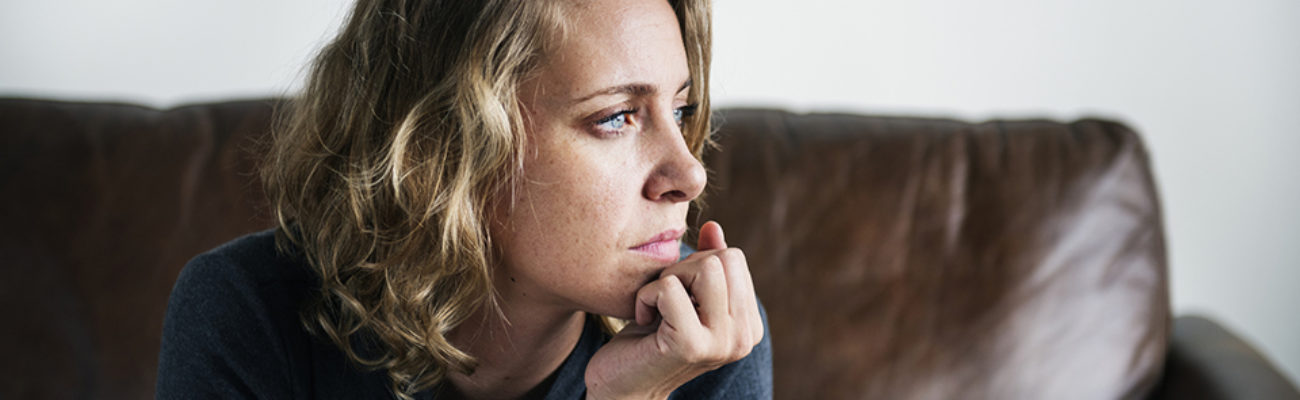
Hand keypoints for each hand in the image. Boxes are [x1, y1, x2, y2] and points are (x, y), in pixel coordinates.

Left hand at [584, 221, 764, 398]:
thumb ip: (705, 264)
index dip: (696, 265)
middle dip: (684, 268)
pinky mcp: (692, 346)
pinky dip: (646, 296)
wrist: (622, 387)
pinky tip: (643, 320)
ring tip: (657, 307)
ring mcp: (722, 343)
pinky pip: (670, 288)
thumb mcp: (683, 296)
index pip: (734, 258)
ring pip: (706, 267)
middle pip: (723, 258)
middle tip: (664, 300)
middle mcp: (744, 337)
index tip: (678, 296)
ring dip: (668, 279)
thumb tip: (713, 227)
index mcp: (749, 325)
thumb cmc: (649, 339)